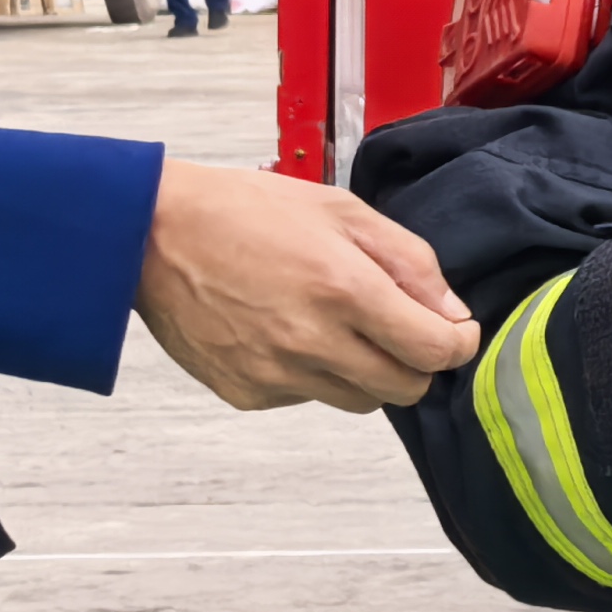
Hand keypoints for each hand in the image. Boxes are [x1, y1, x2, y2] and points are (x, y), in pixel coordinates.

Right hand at [136, 160, 479, 410]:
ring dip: (368, 372)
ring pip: (358, 400)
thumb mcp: (343, 211)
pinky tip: (291, 332)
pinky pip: (306, 398)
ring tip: (341, 325)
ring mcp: (275, 375)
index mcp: (345, 290)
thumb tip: (450, 310)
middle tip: (403, 328)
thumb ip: (408, 261)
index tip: (456, 331)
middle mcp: (312, 343)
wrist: (153, 234)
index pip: (433, 351)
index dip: (458, 344)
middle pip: (404, 389)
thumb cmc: (248, 211)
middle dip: (417, 362)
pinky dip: (315, 375)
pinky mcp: (245, 393)